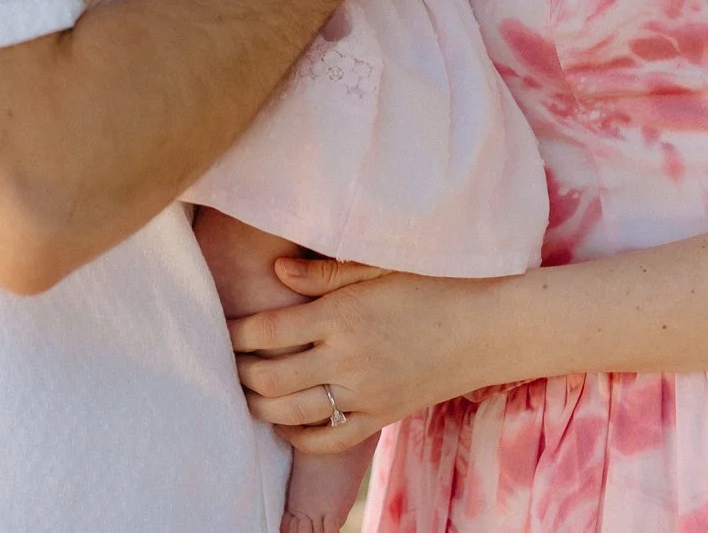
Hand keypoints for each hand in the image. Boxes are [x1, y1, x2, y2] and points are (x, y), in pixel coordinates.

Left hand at [230, 258, 496, 455]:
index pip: (265, 331)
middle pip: (268, 377)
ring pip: (290, 413)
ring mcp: (363, 395)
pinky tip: (285, 424)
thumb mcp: (378, 267)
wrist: (485, 328)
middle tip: (227, 360)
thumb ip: (323, 272)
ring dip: (259, 405)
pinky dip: (298, 436)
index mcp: (340, 316)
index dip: (234, 332)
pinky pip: (327, 440)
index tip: (222, 327)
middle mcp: (345, 360)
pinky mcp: (380, 417)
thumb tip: (275, 272)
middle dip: (239, 371)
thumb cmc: (433, 285)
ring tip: (248, 390)